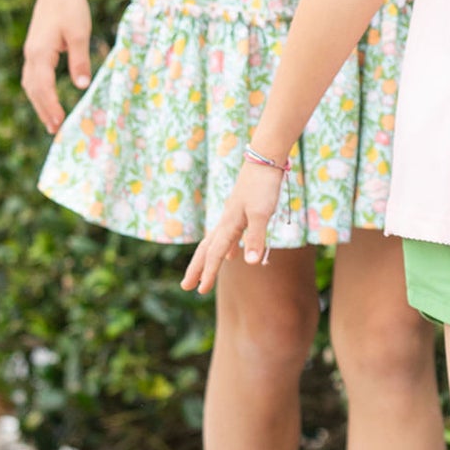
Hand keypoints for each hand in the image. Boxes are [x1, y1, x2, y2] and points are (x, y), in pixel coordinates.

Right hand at [22, 0, 93, 133]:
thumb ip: (80, 61)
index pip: (43, 87)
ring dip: (40, 103)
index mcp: (41, 53)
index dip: (51, 106)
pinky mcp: (35, 49)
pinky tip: (46, 99)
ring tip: (50, 121)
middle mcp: (31, 55)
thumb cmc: (71, 8)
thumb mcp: (80, 34)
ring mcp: (31, 52)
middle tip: (55, 130)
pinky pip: (32, 76)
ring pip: (30, 84)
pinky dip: (38, 91)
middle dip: (44, 110)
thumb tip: (82, 86)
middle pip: (34, 89)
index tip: (60, 123)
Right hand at [181, 155, 285, 292]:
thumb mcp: (261, 213)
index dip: (209, 272)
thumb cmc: (263, 186)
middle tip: (185, 287)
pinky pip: (228, 236)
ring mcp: (232, 216)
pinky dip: (227, 248)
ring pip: (215, 242)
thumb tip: (250, 263)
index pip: (215, 253)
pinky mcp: (241, 211)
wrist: (265, 159)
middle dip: (197, 269)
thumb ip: (256, 238)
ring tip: (203, 275)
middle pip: (207, 249)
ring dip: (209, 259)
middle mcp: (226, 221)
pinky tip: (233, 255)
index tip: (200, 291)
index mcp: (228, 224)